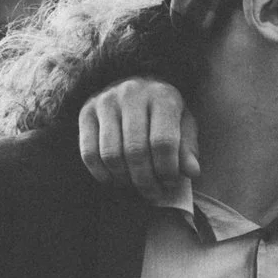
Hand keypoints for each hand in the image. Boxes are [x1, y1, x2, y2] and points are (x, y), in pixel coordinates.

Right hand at [78, 78, 195, 202]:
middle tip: (153, 193)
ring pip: (111, 154)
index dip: (167, 169)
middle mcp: (131, 94)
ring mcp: (105, 101)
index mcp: (162, 96)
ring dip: (124, 179)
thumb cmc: (164, 112)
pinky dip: (101, 173)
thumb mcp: (183, 125)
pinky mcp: (85, 111)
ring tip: (135, 186)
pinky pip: (89, 152)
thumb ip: (187, 148)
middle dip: (145, 179)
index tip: (170, 183)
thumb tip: (192, 172)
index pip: (163, 142)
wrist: (134, 85)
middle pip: (135, 150)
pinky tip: (114, 180)